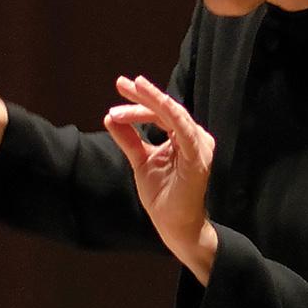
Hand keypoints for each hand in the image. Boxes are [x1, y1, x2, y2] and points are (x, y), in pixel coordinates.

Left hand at [104, 75, 217, 284]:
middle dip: (142, 95)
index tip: (120, 87)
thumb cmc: (162, 194)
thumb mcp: (139, 160)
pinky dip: (168, 113)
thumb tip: (109, 116)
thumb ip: (128, 138)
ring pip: (173, 114)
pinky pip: (183, 129)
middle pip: (165, 109)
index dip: (139, 100)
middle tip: (122, 82)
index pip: (159, 113)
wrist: (174, 225)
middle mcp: (194, 137)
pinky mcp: (197, 157)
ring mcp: (198, 146)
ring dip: (151, 101)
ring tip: (133, 87)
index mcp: (182, 137)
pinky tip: (152, 102)